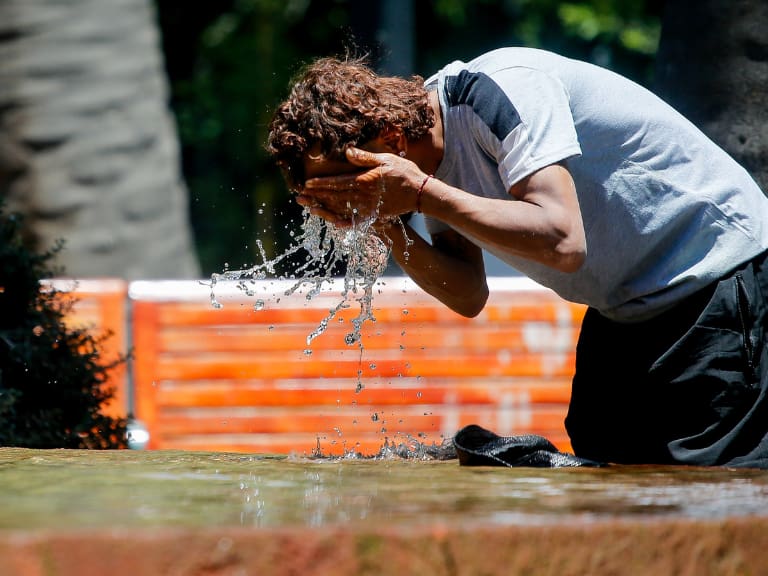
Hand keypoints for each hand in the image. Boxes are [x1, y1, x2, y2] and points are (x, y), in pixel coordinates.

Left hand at [299, 147, 424, 226]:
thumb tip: (347, 152)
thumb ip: (365, 157)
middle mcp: (363, 196)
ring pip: (342, 210)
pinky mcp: (375, 216)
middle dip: (316, 197)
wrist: (421, 193)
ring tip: (310, 209)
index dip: (320, 184)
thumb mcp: (385, 159)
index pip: (337, 183)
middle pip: (335, 197)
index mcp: (364, 181)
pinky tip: (334, 224)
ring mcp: (369, 208)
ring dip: (325, 210)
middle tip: (300, 199)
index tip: (306, 185)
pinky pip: (357, 222)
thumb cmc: (404, 172)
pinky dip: (345, 223)